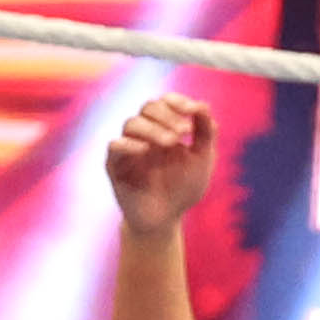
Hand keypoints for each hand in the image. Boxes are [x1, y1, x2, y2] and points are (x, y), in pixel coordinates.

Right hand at [104, 93, 218, 236]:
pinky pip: (114, 146)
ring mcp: (129, 148)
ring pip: (131, 123)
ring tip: (172, 142)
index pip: (165, 103)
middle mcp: (145, 134)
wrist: (167, 218)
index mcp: (165, 128)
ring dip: (153, 128)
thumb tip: (204, 105)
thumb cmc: (184, 187)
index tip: (194, 110)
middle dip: (168, 115)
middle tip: (184, 132)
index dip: (178, 101)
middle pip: (148, 108)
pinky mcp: (115, 165)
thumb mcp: (202, 159)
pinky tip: (145, 149)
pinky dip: (129, 143)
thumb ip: (205, 133)